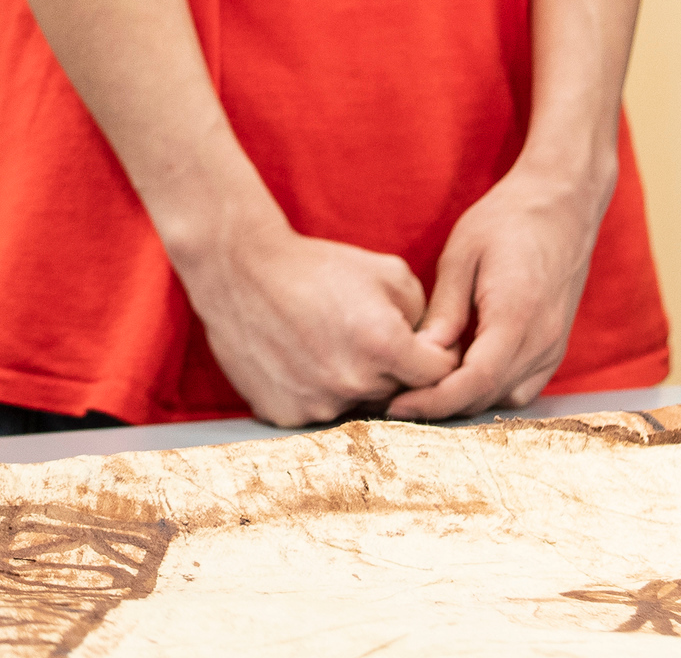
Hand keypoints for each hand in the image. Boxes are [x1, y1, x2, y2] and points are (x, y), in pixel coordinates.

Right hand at [171, 214, 458, 427]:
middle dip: (394, 370)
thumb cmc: (316, 266)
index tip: (422, 345)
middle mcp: (354, 383)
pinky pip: (319, 412)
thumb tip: (432, 345)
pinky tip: (303, 359)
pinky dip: (318, 391)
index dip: (437, 358)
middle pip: (397, 393)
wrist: (240, 272)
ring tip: (328, 343)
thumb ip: (424, 313)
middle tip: (365, 337)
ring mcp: (317, 405)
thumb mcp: (387, 271)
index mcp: (385, 345)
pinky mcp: (285, 415)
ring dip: (355, 382)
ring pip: (358, 405)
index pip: (440, 376)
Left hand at [385, 166, 604, 421]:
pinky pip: (521, 387)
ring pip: (504, 398)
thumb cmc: (509, 218)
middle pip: (487, 396)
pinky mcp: (555, 347)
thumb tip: (419, 354)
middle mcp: (541, 340)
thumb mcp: (463, 254)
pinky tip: (464, 373)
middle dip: (441, 405)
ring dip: (465, 400)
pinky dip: (490, 391)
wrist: (562, 202)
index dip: (433, 402)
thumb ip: (445, 309)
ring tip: (425, 386)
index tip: (397, 406)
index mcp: (516, 315)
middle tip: (397, 398)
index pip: (474, 382)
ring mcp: (553, 346)